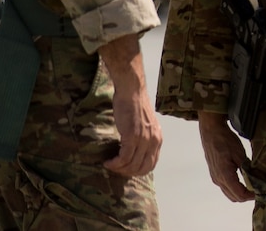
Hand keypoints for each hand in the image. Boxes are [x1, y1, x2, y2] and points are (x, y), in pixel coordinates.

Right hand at [99, 35, 162, 175]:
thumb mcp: (145, 125)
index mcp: (158, 139)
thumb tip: (135, 152)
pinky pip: (124, 157)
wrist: (132, 91)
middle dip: (127, 173)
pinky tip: (108, 162)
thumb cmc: (135, 105)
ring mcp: (144, 139)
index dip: (137, 171)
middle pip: (142, 168)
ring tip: (110, 165)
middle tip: (116, 169)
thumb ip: (144, 138)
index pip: (151, 165)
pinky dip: (115, 163)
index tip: (125, 169)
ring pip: (132, 165)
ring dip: (119, 169)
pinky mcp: (132, 136)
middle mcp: (154, 140)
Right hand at [199, 111, 254, 201]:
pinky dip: (235, 188)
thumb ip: (247, 169)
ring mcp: (215, 177)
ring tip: (252, 185)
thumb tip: (257, 179)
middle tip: (259, 189)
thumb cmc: (225, 140)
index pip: (239, 194)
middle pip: (234, 197)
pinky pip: (226, 187)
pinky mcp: (215, 174)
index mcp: (224, 176)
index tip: (261, 191)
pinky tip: (244, 180)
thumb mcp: (240, 154)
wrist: (211, 131)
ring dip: (241, 193)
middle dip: (247, 196)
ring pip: (229, 193)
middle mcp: (218, 180)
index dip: (251, 195)